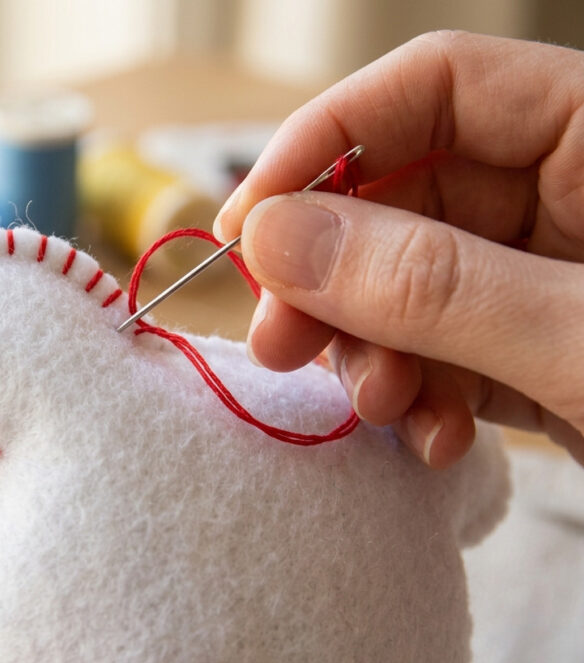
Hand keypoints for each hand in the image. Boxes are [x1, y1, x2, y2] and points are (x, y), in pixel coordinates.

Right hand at [215, 31, 583, 467]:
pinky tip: (434, 440)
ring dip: (369, 350)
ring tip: (376, 405)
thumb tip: (277, 238)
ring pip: (408, 284)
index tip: (249, 222)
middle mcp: (567, 195)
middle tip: (279, 339)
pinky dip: (422, 398)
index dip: (326, 139)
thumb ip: (432, 284)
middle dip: (331, 278)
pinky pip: (446, 353)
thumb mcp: (581, 336)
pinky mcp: (538, 353)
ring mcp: (547, 278)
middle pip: (403, 195)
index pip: (433, 86)